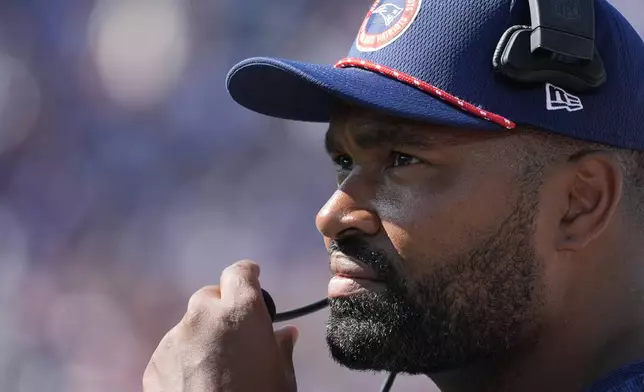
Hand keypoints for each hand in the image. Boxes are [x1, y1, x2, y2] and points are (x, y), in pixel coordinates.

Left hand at [143, 260, 298, 391]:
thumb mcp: (282, 377)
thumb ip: (281, 347)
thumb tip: (284, 334)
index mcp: (240, 310)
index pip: (240, 272)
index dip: (248, 276)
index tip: (253, 282)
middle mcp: (203, 315)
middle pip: (210, 297)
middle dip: (222, 310)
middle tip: (234, 336)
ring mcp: (173, 338)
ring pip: (189, 325)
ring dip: (201, 337)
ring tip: (213, 369)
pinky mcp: (154, 362)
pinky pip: (173, 350)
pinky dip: (183, 360)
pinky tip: (194, 384)